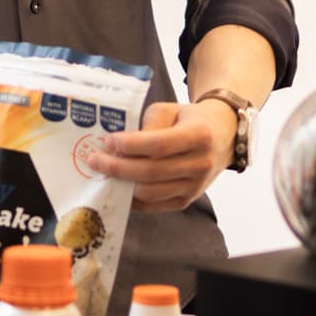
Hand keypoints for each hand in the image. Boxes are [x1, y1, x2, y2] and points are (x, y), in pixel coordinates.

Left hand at [83, 98, 237, 212]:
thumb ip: (149, 124)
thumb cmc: (189, 120)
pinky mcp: (187, 201)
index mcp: (199, 135)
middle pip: (152, 172)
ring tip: (104, 173)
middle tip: (95, 160)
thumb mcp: (171, 110)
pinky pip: (155, 205)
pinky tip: (118, 187)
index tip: (108, 141)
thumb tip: (121, 145)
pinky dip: (133, 199)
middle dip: (118, 167)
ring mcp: (195, 186)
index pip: (160, 145)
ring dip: (122, 184)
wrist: (221, 138)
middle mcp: (201, 164)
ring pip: (151, 192)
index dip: (131, 145)